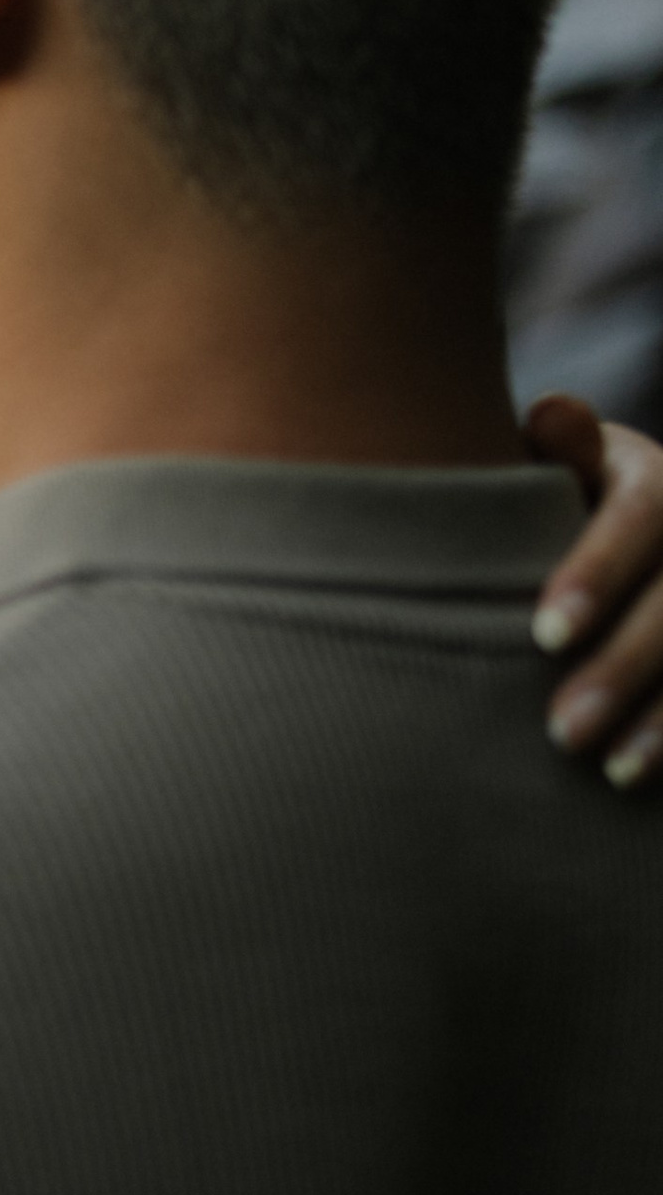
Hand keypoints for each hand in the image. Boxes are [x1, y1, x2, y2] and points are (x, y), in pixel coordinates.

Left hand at [526, 400, 662, 785]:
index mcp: (657, 480)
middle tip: (560, 732)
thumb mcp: (555, 476)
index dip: (600, 572)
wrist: (614, 553)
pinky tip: (644, 780)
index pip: (644, 516)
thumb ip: (551, 455)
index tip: (543, 633)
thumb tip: (552, 414)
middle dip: (627, 665)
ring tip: (609, 771)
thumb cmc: (555, 513)